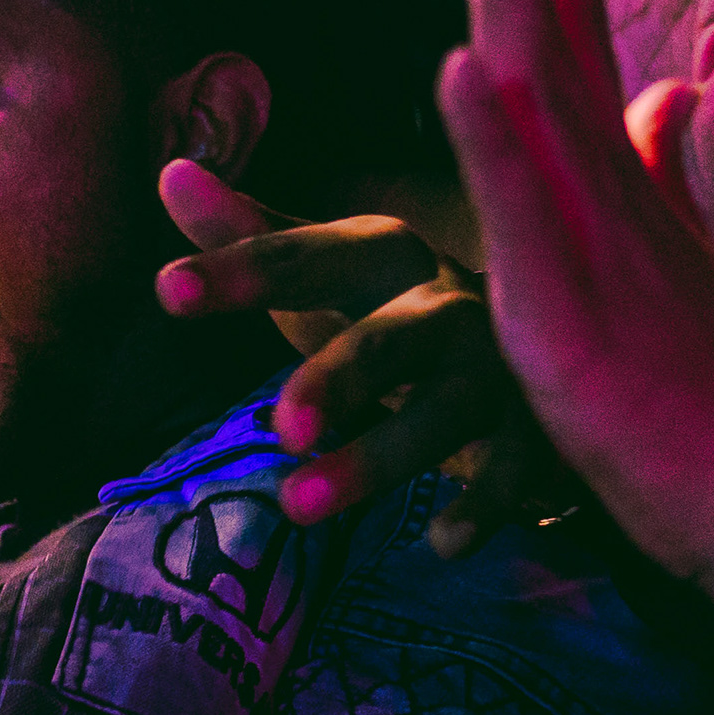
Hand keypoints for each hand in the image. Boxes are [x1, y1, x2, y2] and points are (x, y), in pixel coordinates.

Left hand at [156, 159, 558, 554]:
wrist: (545, 343)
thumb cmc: (399, 311)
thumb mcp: (330, 277)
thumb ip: (255, 237)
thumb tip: (172, 171)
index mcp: (387, 254)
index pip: (307, 257)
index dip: (241, 269)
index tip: (168, 291)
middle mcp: (448, 302)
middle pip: (393, 334)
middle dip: (339, 376)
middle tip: (279, 428)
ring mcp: (501, 367)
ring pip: (446, 410)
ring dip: (379, 458)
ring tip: (298, 505)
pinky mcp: (540, 429)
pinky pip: (516, 470)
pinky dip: (483, 505)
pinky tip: (441, 543)